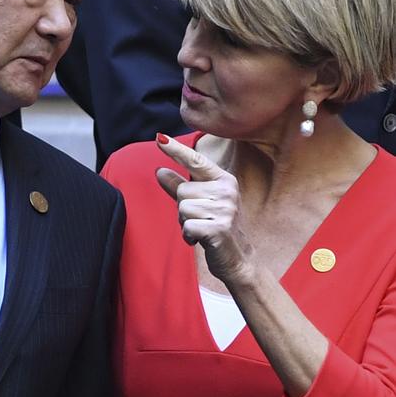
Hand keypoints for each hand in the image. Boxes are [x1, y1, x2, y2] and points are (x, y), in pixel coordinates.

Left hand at [155, 134, 252, 284]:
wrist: (237, 258)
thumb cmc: (216, 227)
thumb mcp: (199, 204)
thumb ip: (179, 187)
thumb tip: (159, 170)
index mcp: (224, 180)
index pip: (196, 161)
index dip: (176, 150)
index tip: (159, 138)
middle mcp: (227, 191)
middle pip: (182, 192)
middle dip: (183, 209)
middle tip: (200, 220)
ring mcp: (225, 209)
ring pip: (182, 209)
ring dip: (185, 224)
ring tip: (202, 230)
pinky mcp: (219, 228)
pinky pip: (186, 227)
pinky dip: (188, 236)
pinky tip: (201, 240)